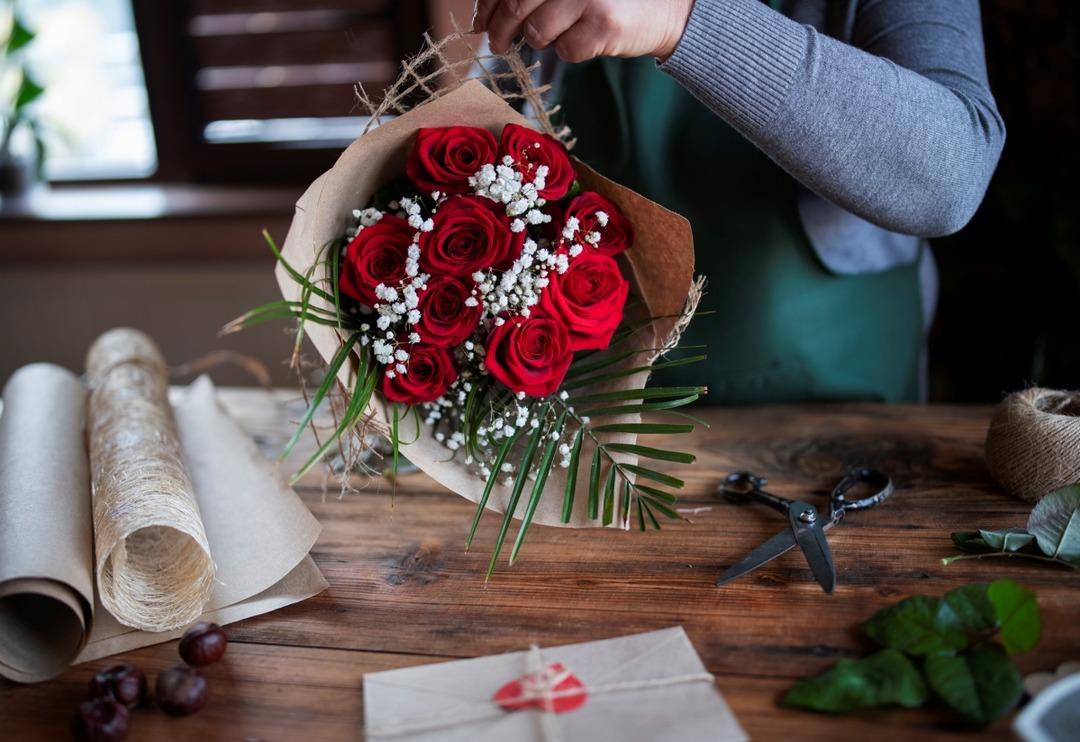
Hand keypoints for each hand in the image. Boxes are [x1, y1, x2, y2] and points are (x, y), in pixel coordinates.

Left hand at [473, 0, 694, 62]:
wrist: (667, 7)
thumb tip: (485, 15)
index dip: (488, 4)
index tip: (480, 20)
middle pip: (516, 4)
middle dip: (500, 29)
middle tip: (497, 42)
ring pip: (538, 32)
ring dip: (540, 40)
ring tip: (556, 33)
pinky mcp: (604, 24)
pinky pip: (566, 51)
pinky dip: (570, 51)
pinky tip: (585, 39)